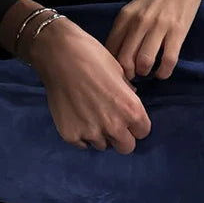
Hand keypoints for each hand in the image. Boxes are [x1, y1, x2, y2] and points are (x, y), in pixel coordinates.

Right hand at [28, 17, 150, 153]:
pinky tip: (77, 115)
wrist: (60, 55)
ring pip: (103, 145)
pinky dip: (82, 133)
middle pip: (126, 147)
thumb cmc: (93, 57)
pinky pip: (82, 143)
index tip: (129, 118)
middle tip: (112, 120)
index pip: (143, 132)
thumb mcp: (119, 71)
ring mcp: (90, 133)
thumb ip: (127, 91)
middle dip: (122, 136)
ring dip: (100, 134)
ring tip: (91, 114)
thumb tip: (130, 97)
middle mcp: (114, 126)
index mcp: (131, 109)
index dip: (137, 124)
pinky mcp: (70, 135)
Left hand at [105, 0, 202, 80]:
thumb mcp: (134, 9)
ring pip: (144, 63)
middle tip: (134, 75)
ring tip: (149, 71)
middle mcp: (139, 22)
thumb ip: (125, 30)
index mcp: (125, 17)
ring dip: (146, 72)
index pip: (110, 50)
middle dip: (129, 74)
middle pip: (125, 60)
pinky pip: (168, 61)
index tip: (120, 72)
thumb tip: (117, 58)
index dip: (113, 67)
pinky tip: (163, 71)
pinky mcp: (177, 31)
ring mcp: (158, 26)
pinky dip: (164, 72)